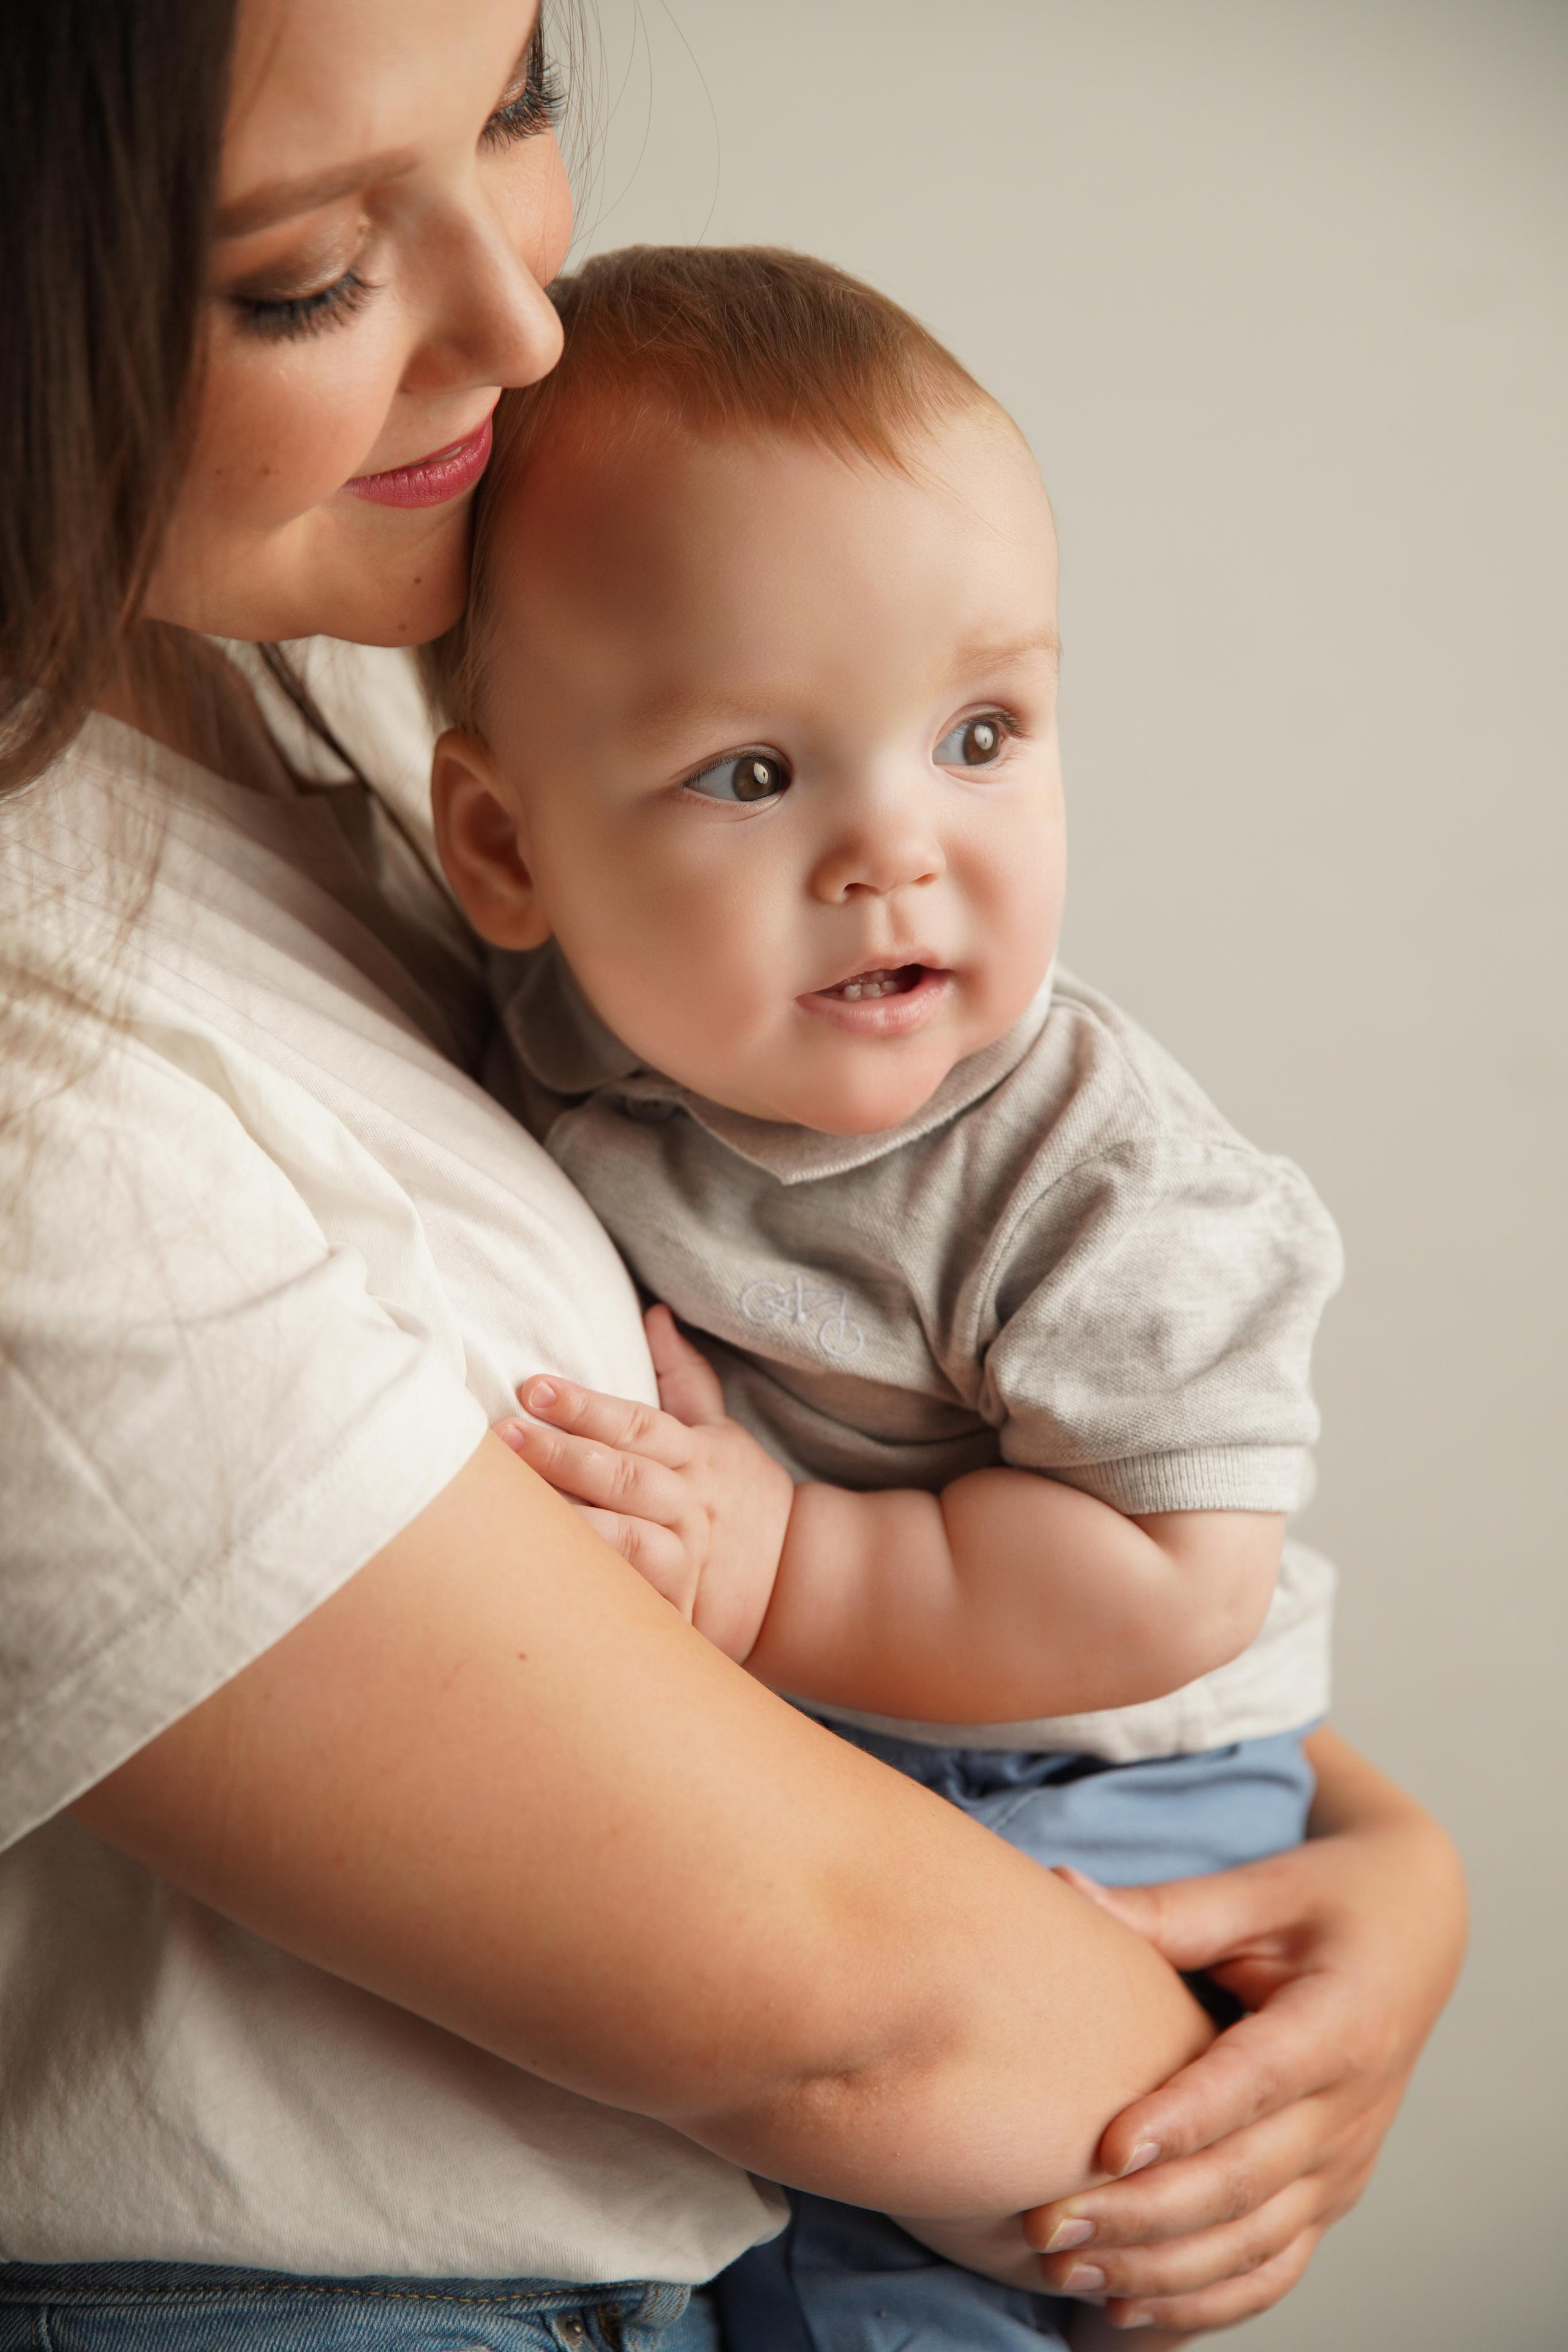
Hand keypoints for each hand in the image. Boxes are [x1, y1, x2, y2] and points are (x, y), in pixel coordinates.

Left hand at [497, 1305, 795, 1661]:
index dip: (585, 1405)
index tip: (533, 1388)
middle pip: (622, 1471)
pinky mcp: (676, 1603)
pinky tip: (547, 1566)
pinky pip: (632, 1587)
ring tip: (511, 1503)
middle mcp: (689, 1500)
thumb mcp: (720, 1433)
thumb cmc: (739, 1499)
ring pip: (625, 1531)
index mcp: (694, 1453)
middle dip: (561, 1453)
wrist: (794, 1582)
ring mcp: (685, 1553)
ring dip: (569, 1516)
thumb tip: (656, 1312)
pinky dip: (595, 1575)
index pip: (636, 1422)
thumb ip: (684, 1376)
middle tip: (503, 1435)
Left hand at [1024, 1734, 1465, 2335]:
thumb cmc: (1328, 1901)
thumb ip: (1164, 1911)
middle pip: (1244, 2180)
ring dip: (1160, 2270)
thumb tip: (1060, 1888)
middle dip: (1142, 2214)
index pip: (1254, 2083)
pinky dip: (1205, 2301)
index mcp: (1339, 2024)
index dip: (1181, 2120)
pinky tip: (1129, 2312)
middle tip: (1047, 2225)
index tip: (1103, 2148)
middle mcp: (1349, 2110)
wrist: (1416, 1934)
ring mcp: (1345, 2164)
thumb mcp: (1257, 1891)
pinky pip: (1272, 2269)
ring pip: (1254, 2243)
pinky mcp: (1331, 2194)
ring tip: (1068, 2271)